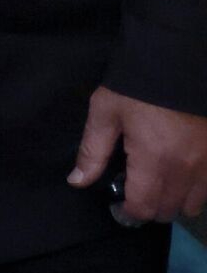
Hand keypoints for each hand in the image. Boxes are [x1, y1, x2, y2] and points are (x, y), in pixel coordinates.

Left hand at [68, 85, 206, 223]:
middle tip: (134, 192)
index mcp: (154, 160)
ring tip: (157, 183)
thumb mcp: (105, 113)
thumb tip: (77, 181)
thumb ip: (92, 151)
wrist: (175, 60)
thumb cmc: (134, 86)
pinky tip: (178, 173)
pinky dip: (194, 189)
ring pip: (192, 204)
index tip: (119, 206)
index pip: (145, 206)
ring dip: (174, 201)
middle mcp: (186, 169)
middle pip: (169, 210)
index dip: (129, 212)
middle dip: (149, 208)